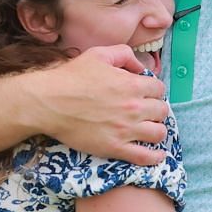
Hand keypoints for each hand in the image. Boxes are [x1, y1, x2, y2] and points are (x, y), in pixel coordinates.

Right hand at [29, 45, 168, 163]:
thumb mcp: (98, 55)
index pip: (159, 89)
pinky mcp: (115, 147)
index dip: (153, 91)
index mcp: (131, 84)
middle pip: (162, 111)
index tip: (145, 94)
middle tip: (146, 112)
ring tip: (148, 130)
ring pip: (158, 134)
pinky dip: (155, 157)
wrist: (49, 103)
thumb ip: (124, 55)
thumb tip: (140, 67)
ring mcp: (125, 129)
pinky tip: (157, 155)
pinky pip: (145, 157)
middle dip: (156, 110)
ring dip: (156, 130)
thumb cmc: (70, 78)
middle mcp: (133, 107)